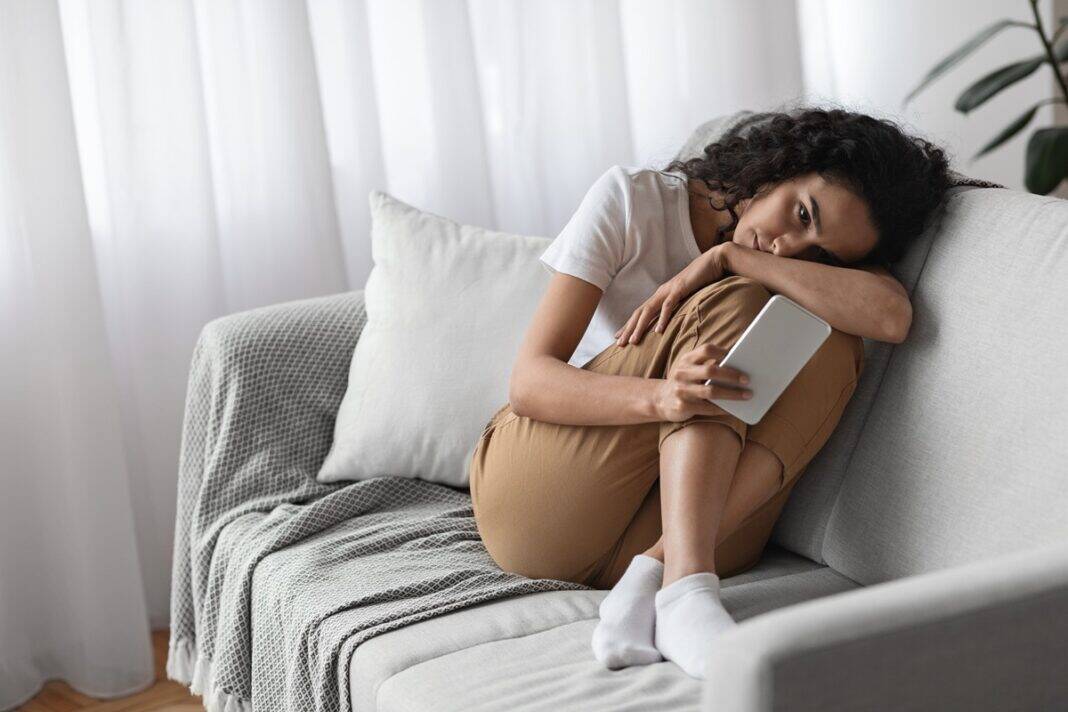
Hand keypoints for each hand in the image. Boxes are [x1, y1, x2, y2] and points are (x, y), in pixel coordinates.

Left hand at [614, 242, 731, 345]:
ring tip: (633, 341)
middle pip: (640, 313)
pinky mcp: (680, 289)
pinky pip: (668, 305)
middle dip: (629, 329)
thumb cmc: (701, 280)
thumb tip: (674, 320)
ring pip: (649, 310)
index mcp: (661, 295)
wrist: (713, 261)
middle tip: (619, 344)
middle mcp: (661, 293)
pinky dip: (662, 318)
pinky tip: (658, 331)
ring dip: (640, 326)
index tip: (619, 337)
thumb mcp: (687, 296)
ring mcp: (669, 290)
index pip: (641, 312)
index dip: (629, 325)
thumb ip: (678, 306)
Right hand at [653, 343, 751, 422]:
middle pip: (711, 371)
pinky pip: (707, 408)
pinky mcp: (682, 406)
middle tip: (747, 379)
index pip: (706, 350)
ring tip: (747, 395)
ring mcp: (681, 390)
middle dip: (732, 375)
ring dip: (732, 394)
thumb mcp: (690, 369)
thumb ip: (707, 365)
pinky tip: (734, 409)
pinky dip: (723, 408)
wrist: (659, 400)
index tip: (740, 357)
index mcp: (686, 360)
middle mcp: (682, 373)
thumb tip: (739, 366)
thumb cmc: (684, 382)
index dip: (724, 352)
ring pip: (711, 391)